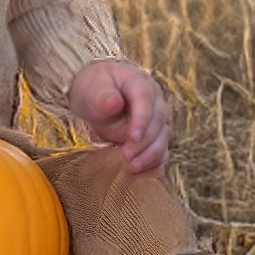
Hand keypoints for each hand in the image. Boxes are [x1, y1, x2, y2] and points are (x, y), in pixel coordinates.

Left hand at [67, 58, 170, 172]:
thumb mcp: (92, 89)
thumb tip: (115, 103)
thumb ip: (103, 96)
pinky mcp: (152, 136)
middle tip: (126, 156)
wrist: (95, 96)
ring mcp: (155, 119)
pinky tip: (138, 171)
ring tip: (132, 167)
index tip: (132, 137)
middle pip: (158, 121)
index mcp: (140, 83)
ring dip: (150, 154)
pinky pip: (160, 149)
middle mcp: (154, 100)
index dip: (142, 119)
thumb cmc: (94, 88)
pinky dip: (153, 161)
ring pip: (162, 137)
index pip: (146, 99)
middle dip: (144, 141)